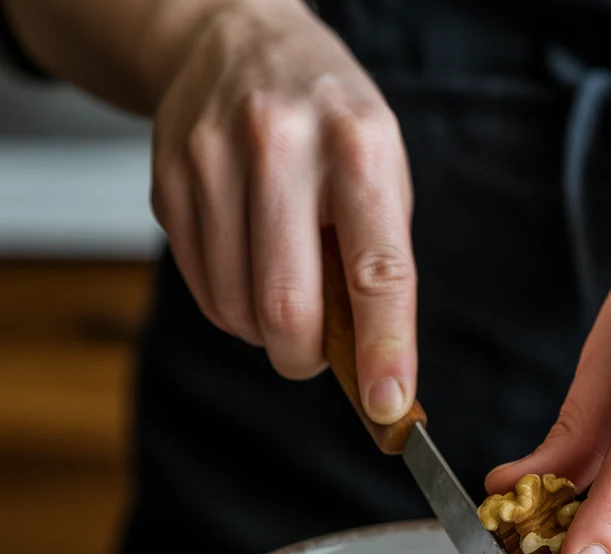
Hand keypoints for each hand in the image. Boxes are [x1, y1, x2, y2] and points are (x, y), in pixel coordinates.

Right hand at [150, 1, 415, 421]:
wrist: (235, 38)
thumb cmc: (327, 119)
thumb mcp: (381, 167)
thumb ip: (378, 258)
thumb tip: (371, 360)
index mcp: (358, 145)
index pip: (376, 271)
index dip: (384, 350)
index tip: (389, 405)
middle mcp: (282, 146)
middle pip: (287, 306)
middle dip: (304, 359)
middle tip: (315, 358)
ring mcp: (214, 160)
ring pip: (237, 308)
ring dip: (265, 334)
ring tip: (284, 296)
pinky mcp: (169, 180)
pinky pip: (201, 287)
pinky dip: (231, 307)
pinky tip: (248, 272)